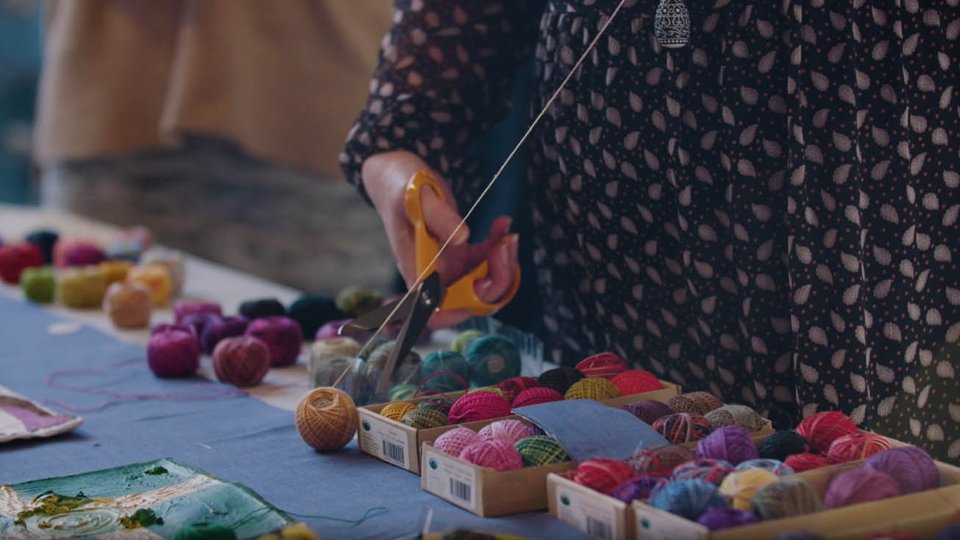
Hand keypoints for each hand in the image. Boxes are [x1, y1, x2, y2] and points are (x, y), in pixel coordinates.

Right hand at [361, 151, 518, 326]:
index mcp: (416, 268)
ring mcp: (448, 266)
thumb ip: (438, 216)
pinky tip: (501, 224)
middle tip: (506, 243)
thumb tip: (462, 238)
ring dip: (503, 262)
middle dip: (497, 278)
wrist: (397, 175)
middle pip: (470, 299)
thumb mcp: (417, 194)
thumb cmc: (399, 184)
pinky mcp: (459, 254)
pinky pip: (487, 262)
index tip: (484, 284)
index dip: (460, 310)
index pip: (435, 309)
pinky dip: (499, 246)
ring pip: (485, 283)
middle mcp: (433, 274)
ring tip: (506, 231)